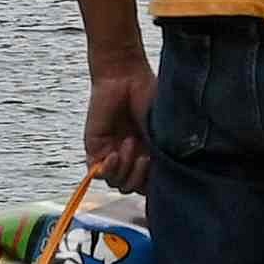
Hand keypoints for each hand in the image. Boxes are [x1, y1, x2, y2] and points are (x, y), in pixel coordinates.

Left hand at [80, 56, 155, 192]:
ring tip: (130, 143)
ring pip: (117, 183)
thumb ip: (165, 153)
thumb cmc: (149, 94)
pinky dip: (108, 170)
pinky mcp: (95, 148)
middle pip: (132, 188)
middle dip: (140, 178)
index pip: (150, 184)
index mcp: (150, 153)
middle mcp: (131, 157)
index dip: (155, 184)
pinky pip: (98, 173)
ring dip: (125, 169)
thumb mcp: (164, 127)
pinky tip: (114, 154)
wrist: (124, 75)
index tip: (161, 169)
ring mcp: (112, 154)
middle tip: (145, 157)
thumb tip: (168, 176)